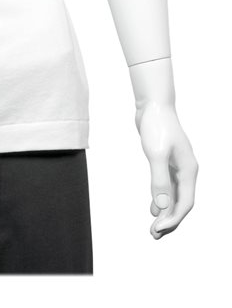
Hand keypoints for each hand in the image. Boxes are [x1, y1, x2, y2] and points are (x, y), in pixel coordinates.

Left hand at [135, 101, 197, 238]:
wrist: (153, 106)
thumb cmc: (156, 127)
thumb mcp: (156, 154)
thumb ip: (159, 180)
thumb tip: (162, 206)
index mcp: (189, 171)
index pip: (185, 203)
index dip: (172, 219)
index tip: (156, 230)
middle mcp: (186, 171)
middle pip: (182, 203)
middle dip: (170, 221)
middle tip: (154, 236)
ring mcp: (177, 167)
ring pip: (174, 197)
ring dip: (165, 213)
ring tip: (154, 229)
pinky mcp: (166, 162)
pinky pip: (167, 187)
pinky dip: (161, 200)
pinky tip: (153, 209)